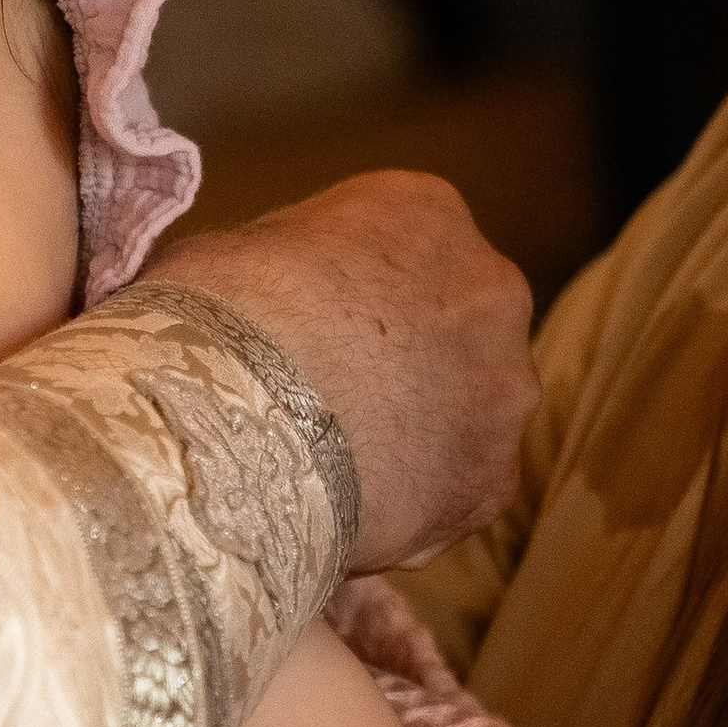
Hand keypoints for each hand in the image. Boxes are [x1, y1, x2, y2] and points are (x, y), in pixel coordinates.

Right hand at [164, 171, 534, 570]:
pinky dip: (413, 503)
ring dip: (415, 432)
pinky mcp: (492, 482)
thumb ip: (289, 264)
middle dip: (402, 360)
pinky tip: (350, 513)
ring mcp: (503, 391)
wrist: (241, 426)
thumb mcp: (235, 250)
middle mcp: (490, 290)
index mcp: (426, 213)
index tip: (308, 325)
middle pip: (450, 325)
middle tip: (327, 398)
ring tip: (333, 469)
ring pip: (463, 412)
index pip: (404, 242)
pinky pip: (454, 491)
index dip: (352, 290)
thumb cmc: (224, 316)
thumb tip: (278, 294)